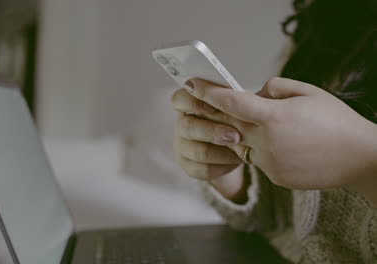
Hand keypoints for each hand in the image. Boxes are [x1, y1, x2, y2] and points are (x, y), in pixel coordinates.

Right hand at [171, 89, 248, 202]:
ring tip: (242, 152)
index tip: (216, 105)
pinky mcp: (189, 166)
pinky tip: (236, 161)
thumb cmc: (236, 120)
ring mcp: (182, 147)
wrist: (237, 150)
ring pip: (197, 151)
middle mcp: (182, 124)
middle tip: (236, 136)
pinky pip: (203, 169)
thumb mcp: (238, 106)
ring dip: (222, 152)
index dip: (194, 102)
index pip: (180, 100)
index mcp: (189, 104)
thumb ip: (240, 98)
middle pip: (187, 127)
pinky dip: (223, 166)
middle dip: (213, 131)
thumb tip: (255, 93)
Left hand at [187, 78, 376, 202]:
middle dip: (212, 113)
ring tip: (249, 124)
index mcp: (272, 117)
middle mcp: (264, 142)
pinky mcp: (274, 177)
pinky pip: (257, 160)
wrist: (360, 159)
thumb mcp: (308, 92)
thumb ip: (274, 89)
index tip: (192, 84)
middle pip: (226, 125)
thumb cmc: (337, 121)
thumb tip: (255, 94)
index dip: (208, 92)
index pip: (229, 102)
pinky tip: (278, 144)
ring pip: (240, 145)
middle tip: (199, 102)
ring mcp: (268, 163)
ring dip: (236, 133)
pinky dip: (259, 150)